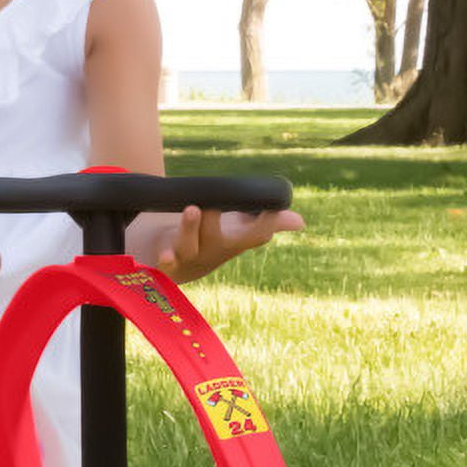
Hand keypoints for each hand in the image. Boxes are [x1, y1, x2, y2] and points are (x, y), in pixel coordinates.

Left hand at [155, 206, 304, 283]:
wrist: (176, 263)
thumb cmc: (212, 239)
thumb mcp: (238, 230)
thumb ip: (267, 223)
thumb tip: (300, 222)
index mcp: (234, 243)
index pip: (255, 234)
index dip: (266, 224)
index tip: (273, 208)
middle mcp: (214, 252)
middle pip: (221, 240)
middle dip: (224, 223)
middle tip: (219, 203)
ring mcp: (190, 256)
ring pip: (190, 244)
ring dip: (191, 228)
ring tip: (194, 209)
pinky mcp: (167, 256)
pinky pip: (166, 261)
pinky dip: (166, 259)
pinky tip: (166, 255)